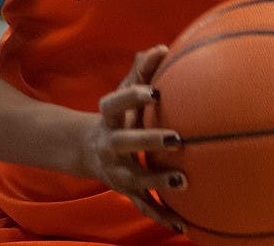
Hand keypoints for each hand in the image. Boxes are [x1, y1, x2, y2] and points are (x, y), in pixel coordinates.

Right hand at [83, 45, 187, 233]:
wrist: (89, 149)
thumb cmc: (118, 114)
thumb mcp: (123, 93)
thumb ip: (141, 72)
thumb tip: (163, 48)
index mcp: (109, 117)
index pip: (115, 104)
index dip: (131, 97)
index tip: (155, 92)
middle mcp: (109, 144)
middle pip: (125, 142)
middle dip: (148, 140)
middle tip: (176, 138)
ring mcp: (117, 170)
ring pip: (135, 178)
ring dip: (158, 180)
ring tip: (183, 180)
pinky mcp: (126, 190)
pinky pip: (144, 205)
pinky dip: (162, 216)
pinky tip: (183, 225)